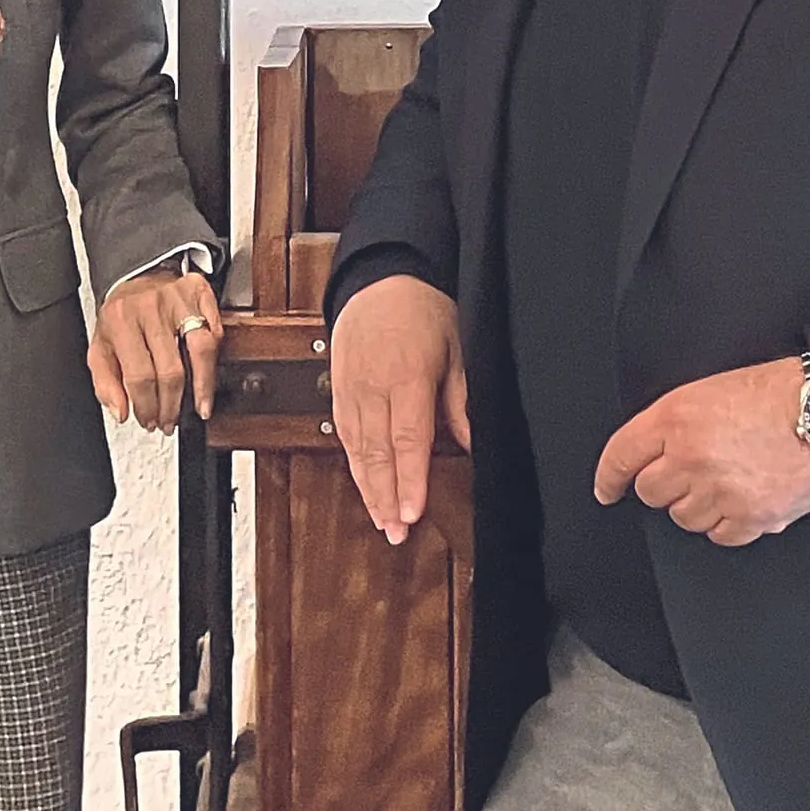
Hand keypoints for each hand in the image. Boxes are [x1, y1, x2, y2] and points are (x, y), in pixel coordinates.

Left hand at [90, 264, 221, 430]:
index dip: (147, 406)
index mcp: (120, 320)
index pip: (138, 376)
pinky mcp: (200, 291)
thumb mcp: (100, 346)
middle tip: (169, 422)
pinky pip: (216, 331)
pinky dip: (214, 358)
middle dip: (172, 405)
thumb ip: (105, 382)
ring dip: (202, 387)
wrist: (137, 274)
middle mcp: (150, 307)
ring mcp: (178, 298)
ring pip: (201, 349)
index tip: (149, 421)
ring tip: (200, 408)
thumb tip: (121, 412)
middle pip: (170, 370)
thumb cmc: (121, 315)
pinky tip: (207, 376)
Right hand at [330, 274, 469, 545]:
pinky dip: (354, 464)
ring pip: (356, 448)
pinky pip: (343, 433)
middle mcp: (373, 384)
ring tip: (382, 521)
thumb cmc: (423, 307)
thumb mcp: (456, 346)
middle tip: (396, 533)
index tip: (412, 513)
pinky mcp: (338, 387)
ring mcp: (351, 387)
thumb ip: (460, 397)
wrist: (381, 277)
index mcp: (407, 373)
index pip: (408, 438)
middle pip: (377, 452)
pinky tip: (365, 487)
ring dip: (368, 489)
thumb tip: (470, 440)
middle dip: (386, 497)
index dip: (410, 480)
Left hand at [593, 356, 809, 546]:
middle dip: (663, 485)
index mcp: (675, 419)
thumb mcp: (707, 390)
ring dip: (696, 505)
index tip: (606, 490)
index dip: (609, 477)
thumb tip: (654, 452)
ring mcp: (721, 491)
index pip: (622, 455)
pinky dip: (726, 524)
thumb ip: (674, 422)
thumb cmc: (774, 393)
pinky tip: (739, 503)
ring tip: (723, 483)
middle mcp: (691, 457)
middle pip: (650, 492)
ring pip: (683, 518)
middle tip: (690, 474)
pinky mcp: (752, 517)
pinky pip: (720, 535)